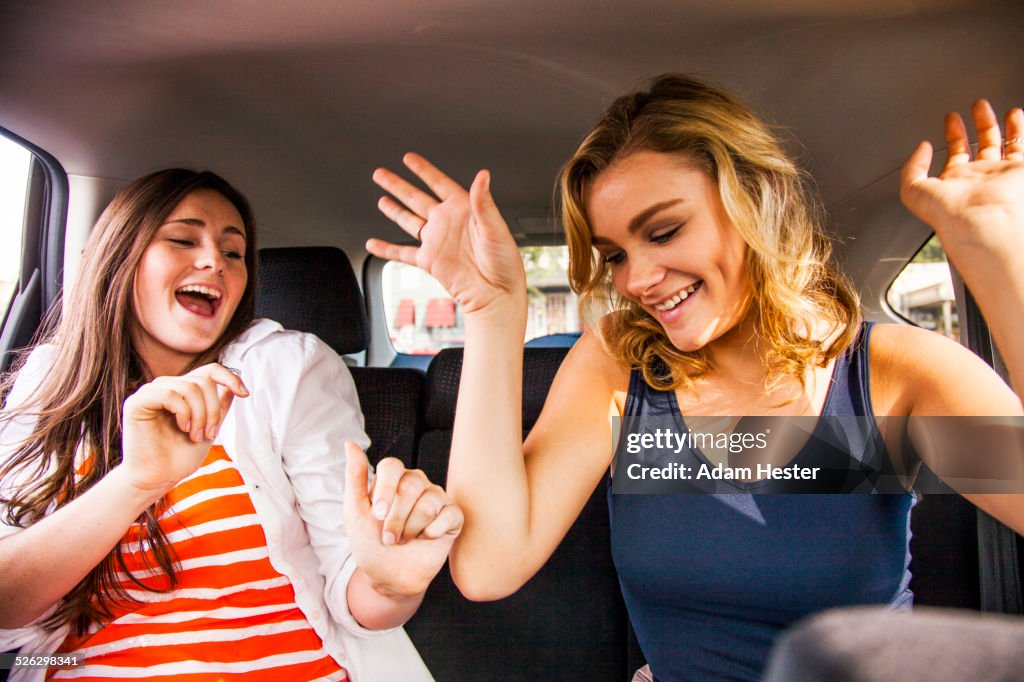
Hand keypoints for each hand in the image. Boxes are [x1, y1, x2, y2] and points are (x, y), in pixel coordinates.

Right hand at [119, 363, 248, 499]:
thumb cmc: (180, 457)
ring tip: (196, 435)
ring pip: (190, 387)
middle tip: (210, 434)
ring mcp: (150, 392)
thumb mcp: (210, 429)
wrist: (157, 479)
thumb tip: (234, 387)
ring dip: (200, 415)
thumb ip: (219, 407)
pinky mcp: (137, 402)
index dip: (230, 377)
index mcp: (182, 391)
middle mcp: (166, 387)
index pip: (209, 371)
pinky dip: (184, 413)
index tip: (245, 394)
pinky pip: (169, 394)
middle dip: (214, 410)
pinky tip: (183, 429)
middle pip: (204, 381)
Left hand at [343, 442, 462, 597]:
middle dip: (396, 518)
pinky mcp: (453, 516)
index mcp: (393, 479)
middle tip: (389, 537)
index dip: (385, 490)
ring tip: (406, 540)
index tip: (377, 515)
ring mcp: (436, 498)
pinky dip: (433, 532)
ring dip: (412, 530)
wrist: (389, 577)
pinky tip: (426, 539)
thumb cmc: (370, 542)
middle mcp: (417, 483)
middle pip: (411, 486)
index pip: (392, 466)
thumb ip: (355, 477)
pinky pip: (449, 515)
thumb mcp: (355, 511)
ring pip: (429, 503)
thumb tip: (350, 443)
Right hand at [369, 153, 525, 315]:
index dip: (423, 170)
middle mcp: (447, 223)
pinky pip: (403, 253)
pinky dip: (387, 249)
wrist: (496, 293)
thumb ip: (483, 202)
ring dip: (394, 210)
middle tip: (381, 174)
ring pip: (408, 221)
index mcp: (463, 210)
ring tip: (382, 199)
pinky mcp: (429, 261)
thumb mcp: (496, 228)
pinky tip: (374, 244)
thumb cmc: (504, 262)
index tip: (409, 159)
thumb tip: (483, 176)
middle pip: (416, 198)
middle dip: (398, 185)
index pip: (439, 183)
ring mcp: (436, 241)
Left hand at [900, 100, 1023, 261]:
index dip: (952, 135)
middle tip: (970, 108)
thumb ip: (912, 168)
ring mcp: (999, 173)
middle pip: (977, 145)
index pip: (955, 155)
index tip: (951, 120)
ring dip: (992, 123)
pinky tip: (1014, 115)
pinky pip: (1020, 145)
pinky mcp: (1019, 170)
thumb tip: (922, 149)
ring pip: (998, 142)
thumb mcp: (913, 191)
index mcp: (955, 183)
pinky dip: (1018, 129)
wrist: (982, 221)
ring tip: (985, 107)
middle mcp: (978, 179)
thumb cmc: (948, 214)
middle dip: (973, 125)